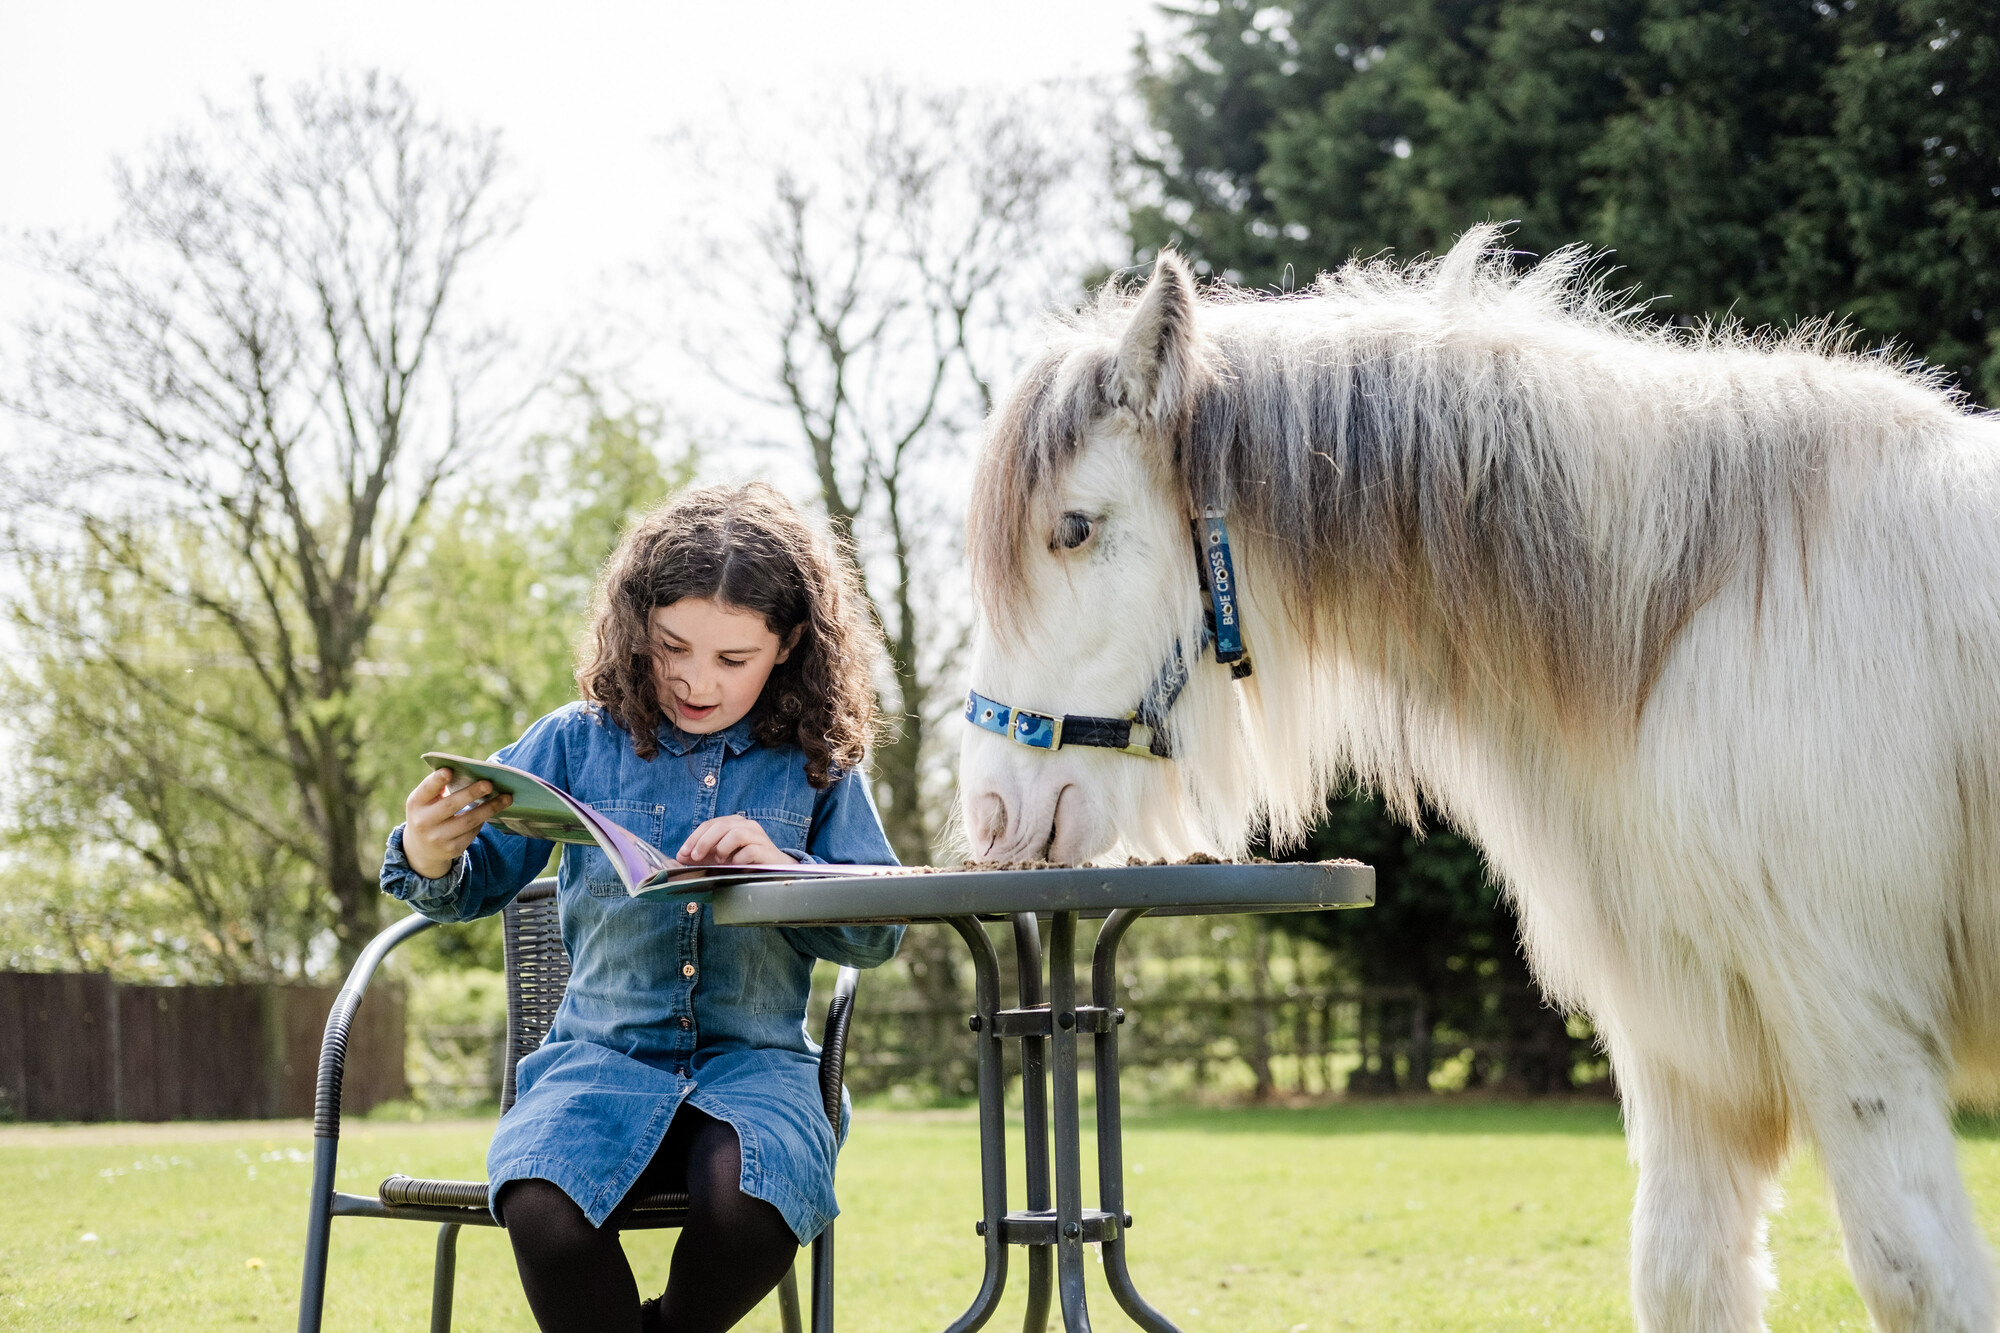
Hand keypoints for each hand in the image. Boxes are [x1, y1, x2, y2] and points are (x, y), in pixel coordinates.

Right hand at [402, 767, 512, 878]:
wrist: (421, 848)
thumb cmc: (429, 812)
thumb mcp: (426, 800)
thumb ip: (440, 787)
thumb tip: (473, 773)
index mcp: (416, 803)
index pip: (426, 789)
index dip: (437, 780)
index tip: (449, 770)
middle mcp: (423, 821)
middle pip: (451, 805)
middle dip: (471, 793)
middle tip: (489, 784)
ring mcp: (437, 838)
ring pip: (468, 820)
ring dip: (490, 808)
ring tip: (506, 798)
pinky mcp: (451, 849)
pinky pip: (472, 832)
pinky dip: (483, 820)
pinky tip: (493, 811)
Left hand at [677, 815, 798, 866]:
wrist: (772, 868)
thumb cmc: (743, 861)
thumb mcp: (718, 857)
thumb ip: (701, 855)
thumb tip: (680, 857)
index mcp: (732, 823)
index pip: (709, 824)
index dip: (694, 838)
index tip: (683, 853)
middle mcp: (746, 825)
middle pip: (721, 826)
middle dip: (704, 842)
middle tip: (695, 858)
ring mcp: (757, 836)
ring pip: (736, 834)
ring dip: (722, 848)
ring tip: (718, 861)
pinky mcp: (766, 849)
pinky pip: (750, 850)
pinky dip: (738, 859)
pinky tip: (735, 866)